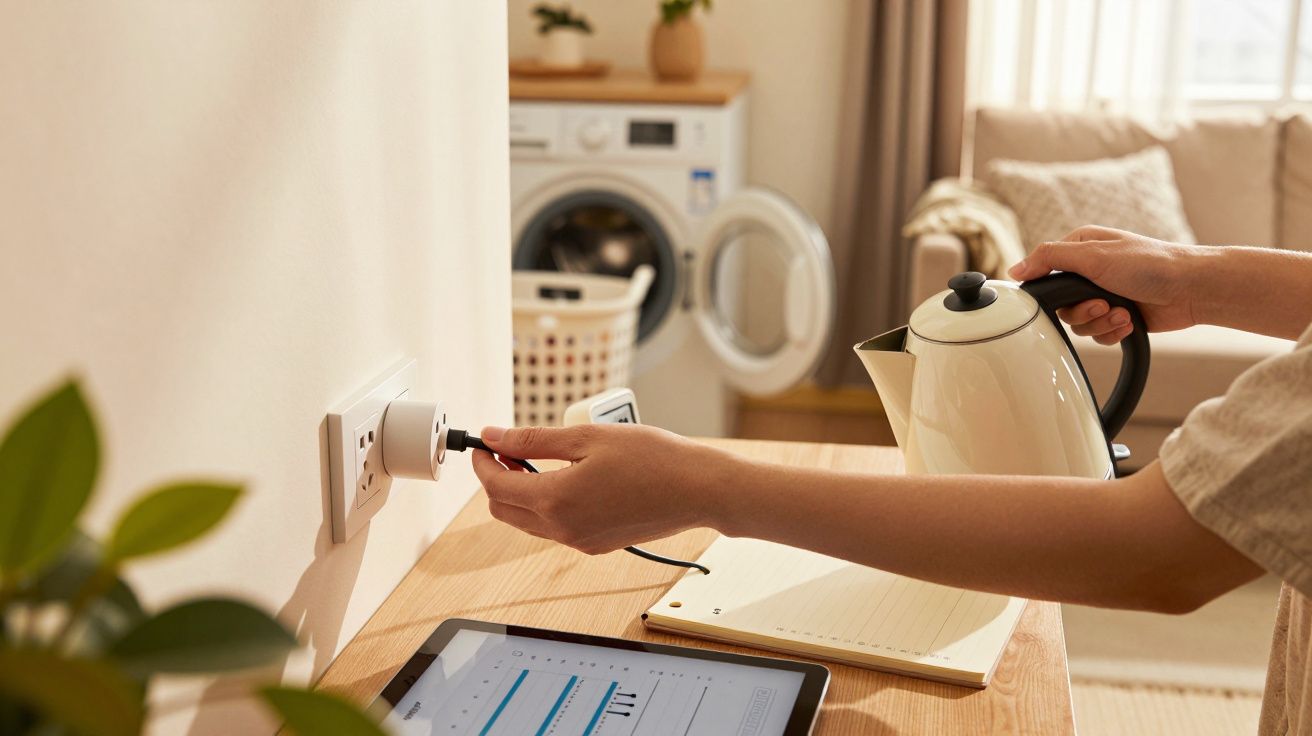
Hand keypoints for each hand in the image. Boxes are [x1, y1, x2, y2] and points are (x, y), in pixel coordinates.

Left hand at [470, 424, 732, 553]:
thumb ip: (534, 440)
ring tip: (534, 460)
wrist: (698, 489)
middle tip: (506, 450)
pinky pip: (556, 528)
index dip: (482, 463)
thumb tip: (495, 437)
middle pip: (505, 510)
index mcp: (556, 501)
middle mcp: (563, 529)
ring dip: (521, 493)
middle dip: (497, 480)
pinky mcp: (596, 545)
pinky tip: (565, 478)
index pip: (496, 487)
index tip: (483, 443)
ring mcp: (580, 541)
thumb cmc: (653, 458)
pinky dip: (547, 505)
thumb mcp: (586, 438)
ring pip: (528, 522)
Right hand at [1008, 225, 1203, 343]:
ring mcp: (1103, 296)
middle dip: (1082, 311)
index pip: (1044, 273)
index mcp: (1080, 249)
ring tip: (1122, 312)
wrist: (1191, 289)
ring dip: (1100, 322)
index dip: (1049, 291)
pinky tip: (1129, 321)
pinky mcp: (1117, 317)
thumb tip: (1014, 270)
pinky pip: (1097, 335)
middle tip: (1102, 303)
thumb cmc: (1150, 264)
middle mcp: (1089, 273)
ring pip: (1077, 324)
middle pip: (1060, 306)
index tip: (1060, 297)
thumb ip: (1049, 258)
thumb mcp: (1093, 254)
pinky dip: (1112, 331)